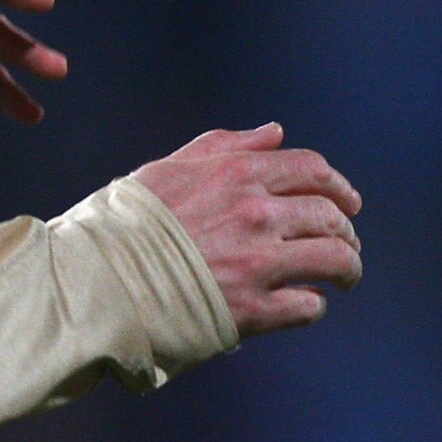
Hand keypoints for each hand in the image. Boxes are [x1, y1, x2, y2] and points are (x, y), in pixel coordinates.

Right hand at [133, 123, 363, 336]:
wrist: (95, 282)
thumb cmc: (122, 225)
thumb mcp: (168, 169)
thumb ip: (223, 146)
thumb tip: (274, 132)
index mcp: (238, 174)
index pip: (313, 170)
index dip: (338, 186)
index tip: (347, 203)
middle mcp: (257, 214)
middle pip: (331, 216)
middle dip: (346, 230)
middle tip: (345, 244)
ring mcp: (258, 262)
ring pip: (334, 258)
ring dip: (346, 267)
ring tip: (342, 278)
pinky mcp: (254, 309)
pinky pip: (309, 305)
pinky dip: (314, 304)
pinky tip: (304, 303)